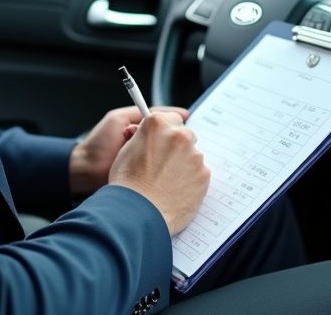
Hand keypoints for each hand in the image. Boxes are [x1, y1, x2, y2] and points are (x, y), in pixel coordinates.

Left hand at [69, 105, 188, 196]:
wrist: (86, 169)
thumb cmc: (99, 142)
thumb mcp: (119, 119)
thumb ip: (138, 114)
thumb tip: (160, 112)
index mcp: (138, 127)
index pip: (163, 120)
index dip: (175, 119)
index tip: (187, 118)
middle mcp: (146, 143)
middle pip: (168, 136)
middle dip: (173, 135)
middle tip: (180, 136)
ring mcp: (147, 159)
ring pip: (167, 152)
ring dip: (170, 151)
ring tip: (173, 150)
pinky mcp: (147, 174)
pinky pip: (161, 168)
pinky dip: (166, 166)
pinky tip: (172, 165)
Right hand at [108, 111, 209, 234]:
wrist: (137, 212)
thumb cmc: (127, 184)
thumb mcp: (127, 149)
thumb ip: (144, 137)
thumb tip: (153, 136)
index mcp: (157, 124)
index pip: (171, 117)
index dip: (166, 131)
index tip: (163, 140)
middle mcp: (178, 135)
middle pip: (185, 135)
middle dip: (177, 147)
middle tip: (164, 164)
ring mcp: (194, 155)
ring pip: (192, 155)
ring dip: (184, 164)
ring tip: (167, 182)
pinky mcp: (204, 175)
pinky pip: (199, 173)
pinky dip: (190, 180)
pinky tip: (175, 191)